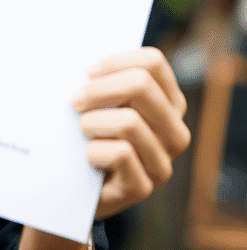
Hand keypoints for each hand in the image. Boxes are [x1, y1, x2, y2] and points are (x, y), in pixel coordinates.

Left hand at [72, 47, 189, 219]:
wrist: (73, 185)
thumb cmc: (87, 131)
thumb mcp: (101, 101)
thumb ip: (104, 79)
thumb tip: (86, 64)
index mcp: (169, 104)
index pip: (152, 62)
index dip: (113, 63)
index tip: (88, 74)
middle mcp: (175, 132)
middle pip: (141, 85)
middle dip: (97, 89)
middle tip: (76, 102)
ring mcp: (162, 162)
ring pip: (128, 121)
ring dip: (91, 123)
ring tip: (84, 132)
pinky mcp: (142, 187)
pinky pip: (117, 154)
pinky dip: (92, 151)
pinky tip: (88, 158)